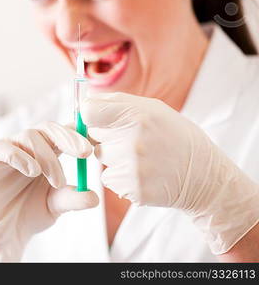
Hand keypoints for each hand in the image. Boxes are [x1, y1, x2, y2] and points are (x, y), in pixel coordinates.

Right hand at [0, 122, 98, 261]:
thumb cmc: (28, 213)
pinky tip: (33, 172)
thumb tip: (94, 197)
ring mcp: (10, 149)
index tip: (97, 144)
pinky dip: (20, 156)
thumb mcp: (56, 206)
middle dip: (69, 138)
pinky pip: (3, 147)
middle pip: (49, 128)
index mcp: (49, 152)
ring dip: (47, 157)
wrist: (2, 234)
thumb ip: (72, 199)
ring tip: (57, 182)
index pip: (65, 132)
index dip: (81, 133)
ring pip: (30, 136)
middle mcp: (30, 147)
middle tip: (85, 153)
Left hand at [81, 92, 258, 254]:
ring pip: (100, 157)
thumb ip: (117, 102)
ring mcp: (132, 167)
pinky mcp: (132, 188)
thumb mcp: (153, 109)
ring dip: (113, 157)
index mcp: (138, 115)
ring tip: (140, 156)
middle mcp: (132, 141)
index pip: (89, 113)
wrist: (203, 176)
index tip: (97, 119)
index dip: (90, 116)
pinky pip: (108, 178)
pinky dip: (119, 176)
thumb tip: (86, 101)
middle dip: (106, 136)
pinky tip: (141, 173)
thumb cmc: (175, 136)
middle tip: (131, 139)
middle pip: (92, 135)